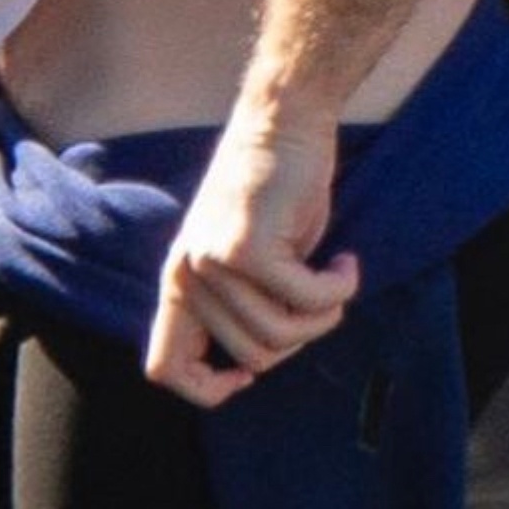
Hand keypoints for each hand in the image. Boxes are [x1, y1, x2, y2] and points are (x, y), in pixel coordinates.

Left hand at [144, 113, 358, 406]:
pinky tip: (345, 263)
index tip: (248, 372)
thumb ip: (236, 306)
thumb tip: (255, 363)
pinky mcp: (250, 248)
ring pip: (282, 336)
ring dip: (324, 315)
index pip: (163, 367)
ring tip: (334, 278)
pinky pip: (310, 302)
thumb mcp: (241, 258)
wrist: (284, 120)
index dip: (207, 388)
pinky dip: (340, 289)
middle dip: (298, 337)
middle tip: (317, 298)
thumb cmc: (275, 191)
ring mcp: (214, 262)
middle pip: (253, 358)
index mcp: (178, 280)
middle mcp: (187, 274)